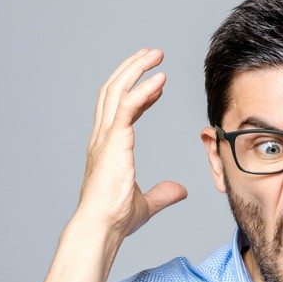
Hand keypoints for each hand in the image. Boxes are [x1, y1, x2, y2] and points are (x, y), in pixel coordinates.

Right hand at [76, 48, 186, 237]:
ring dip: (136, 68)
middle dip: (132, 69)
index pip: (119, 110)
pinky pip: (127, 106)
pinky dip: (143, 89)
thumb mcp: (147, 203)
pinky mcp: (114, 140)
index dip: (137, 93)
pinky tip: (160, 79)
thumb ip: (162, 194)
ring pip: (117, 90)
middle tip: (152, 54)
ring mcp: (105, 137)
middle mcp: (102, 138)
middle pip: (113, 90)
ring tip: (155, 54)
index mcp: (107, 148)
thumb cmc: (115, 219)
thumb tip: (180, 191)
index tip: (157, 84)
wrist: (102, 227)